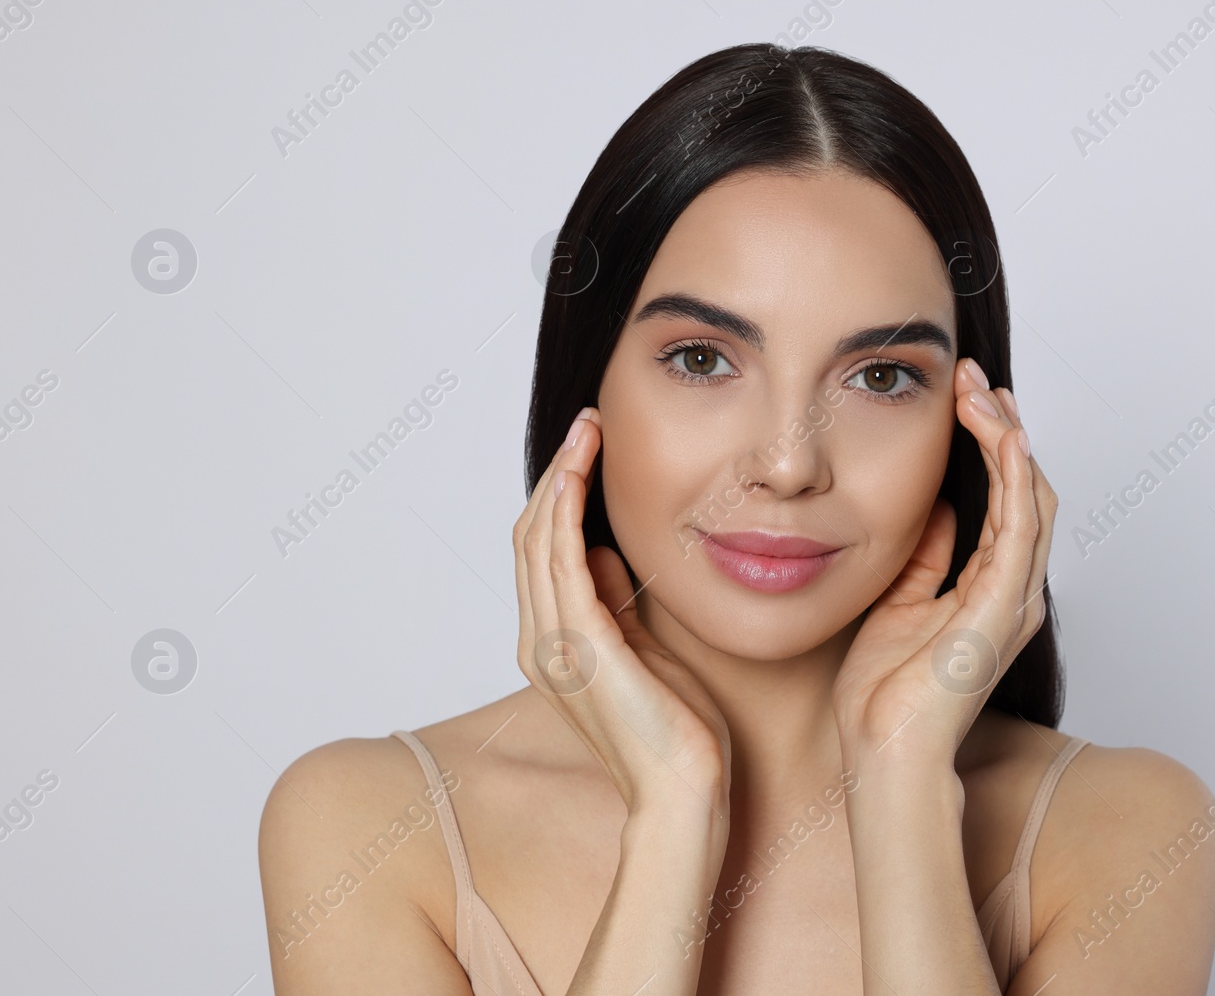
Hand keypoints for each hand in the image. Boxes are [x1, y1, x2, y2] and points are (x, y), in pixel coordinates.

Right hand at [514, 407, 732, 816]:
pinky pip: (559, 561)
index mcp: (554, 645)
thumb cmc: (676, 730)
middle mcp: (540, 643)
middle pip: (530, 536)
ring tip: (586, 431)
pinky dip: (563, 509)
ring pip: (537, 539)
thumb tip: (604, 554)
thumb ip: (616, 603)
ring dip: (560, 477)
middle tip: (588, 424)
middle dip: (557, 472)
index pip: (542, 552)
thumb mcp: (643, 649)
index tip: (589, 449)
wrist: (684, 790)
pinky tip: (580, 472)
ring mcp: (553, 646)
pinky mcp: (579, 646)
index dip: (560, 495)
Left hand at [831, 359, 1057, 765]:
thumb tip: (936, 504)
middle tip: (974, 377)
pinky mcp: (1003, 607)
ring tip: (980, 392)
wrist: (883, 751)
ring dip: (1010, 437)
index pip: (1005, 498)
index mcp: (990, 588)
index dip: (991, 444)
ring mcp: (1014, 598)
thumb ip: (926, 555)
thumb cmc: (886, 694)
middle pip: (1028, 488)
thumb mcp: (901, 600)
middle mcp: (1013, 589)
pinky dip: (1016, 475)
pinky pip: (1022, 527)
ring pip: (1033, 496)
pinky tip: (1000, 435)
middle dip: (1004, 426)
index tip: (963, 396)